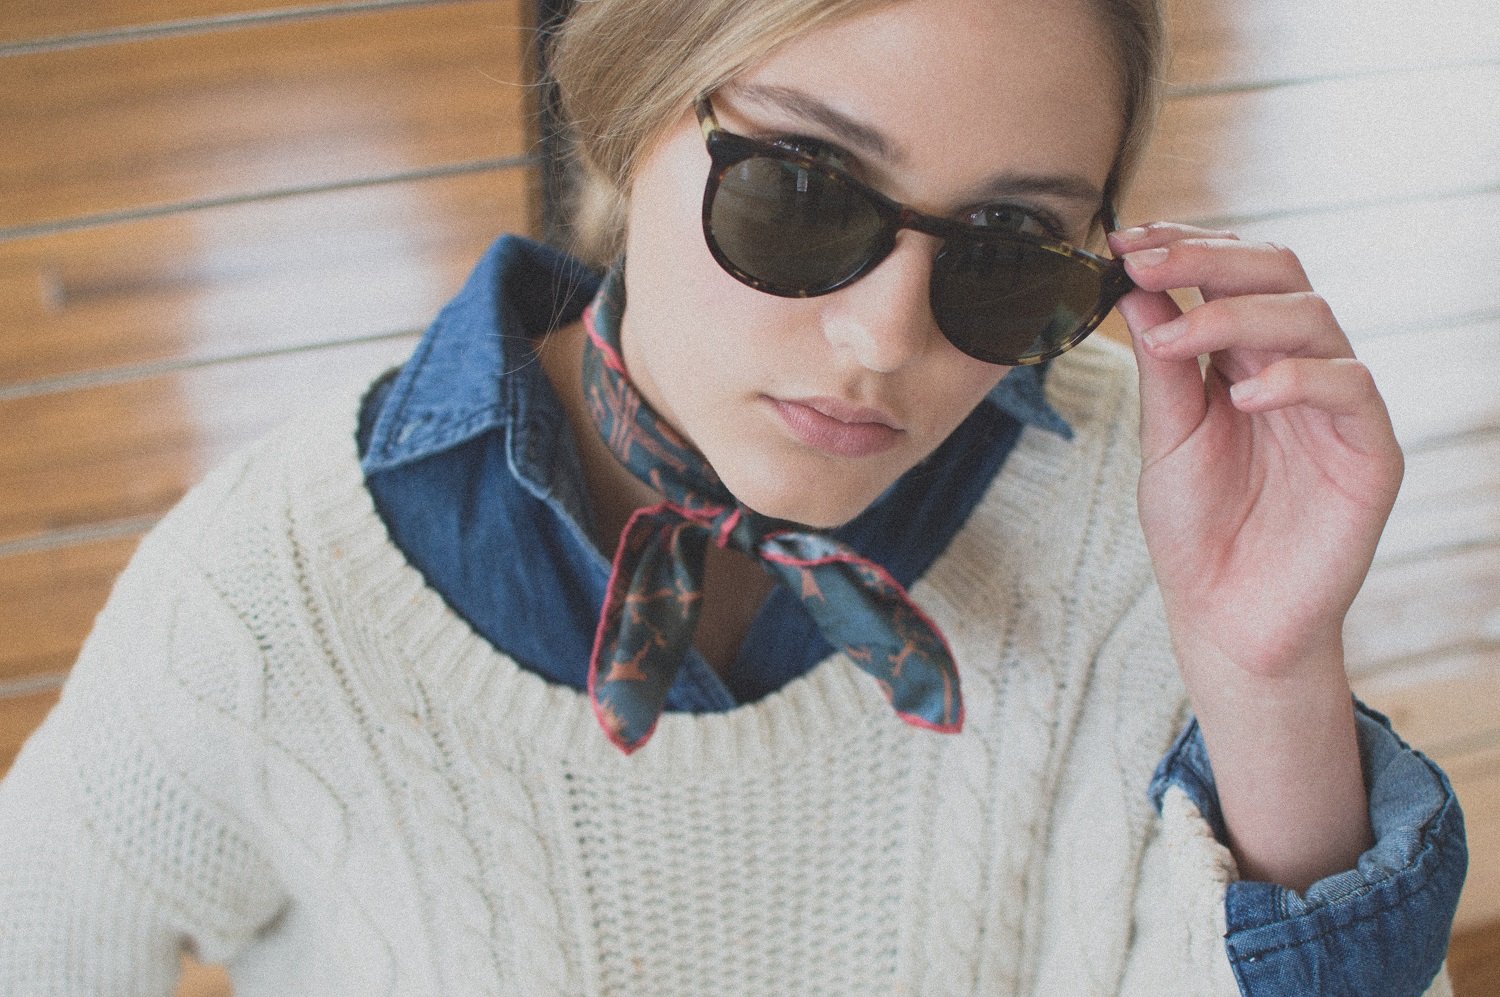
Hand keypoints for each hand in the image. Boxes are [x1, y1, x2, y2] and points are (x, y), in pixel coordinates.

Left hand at [1108, 223, 1402, 680]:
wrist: (1226, 619)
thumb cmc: (1197, 532)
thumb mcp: (1165, 438)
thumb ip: (1161, 366)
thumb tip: (1135, 287)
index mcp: (1247, 360)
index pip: (1233, 275)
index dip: (1185, 247)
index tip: (1124, 240)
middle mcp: (1297, 369)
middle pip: (1279, 274)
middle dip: (1209, 259)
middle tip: (1146, 262)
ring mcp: (1337, 407)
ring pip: (1313, 317)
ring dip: (1236, 314)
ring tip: (1174, 339)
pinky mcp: (1370, 452)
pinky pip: (1350, 388)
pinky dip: (1296, 380)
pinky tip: (1242, 396)